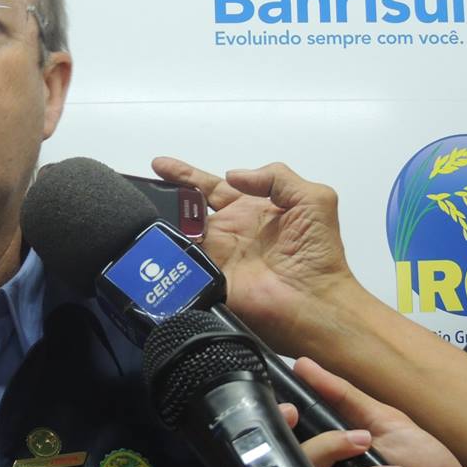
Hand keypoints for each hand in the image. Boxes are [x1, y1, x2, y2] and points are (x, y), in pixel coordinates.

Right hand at [152, 158, 357, 355]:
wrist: (314, 302)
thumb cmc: (319, 254)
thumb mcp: (313, 198)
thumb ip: (276, 176)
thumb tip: (234, 175)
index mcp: (249, 210)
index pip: (210, 186)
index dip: (186, 174)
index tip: (160, 164)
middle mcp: (228, 232)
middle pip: (187, 209)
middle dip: (165, 196)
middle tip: (147, 187)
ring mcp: (215, 257)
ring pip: (178, 235)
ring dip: (163, 223)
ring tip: (147, 209)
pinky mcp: (207, 279)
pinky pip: (179, 265)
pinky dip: (165, 254)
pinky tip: (155, 242)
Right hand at [292, 357, 466, 466]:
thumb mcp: (384, 420)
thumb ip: (343, 394)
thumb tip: (305, 365)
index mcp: (332, 448)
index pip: (292, 432)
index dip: (283, 418)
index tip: (290, 406)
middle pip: (293, 453)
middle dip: (321, 439)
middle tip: (350, 435)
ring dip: (338, 453)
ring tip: (371, 450)